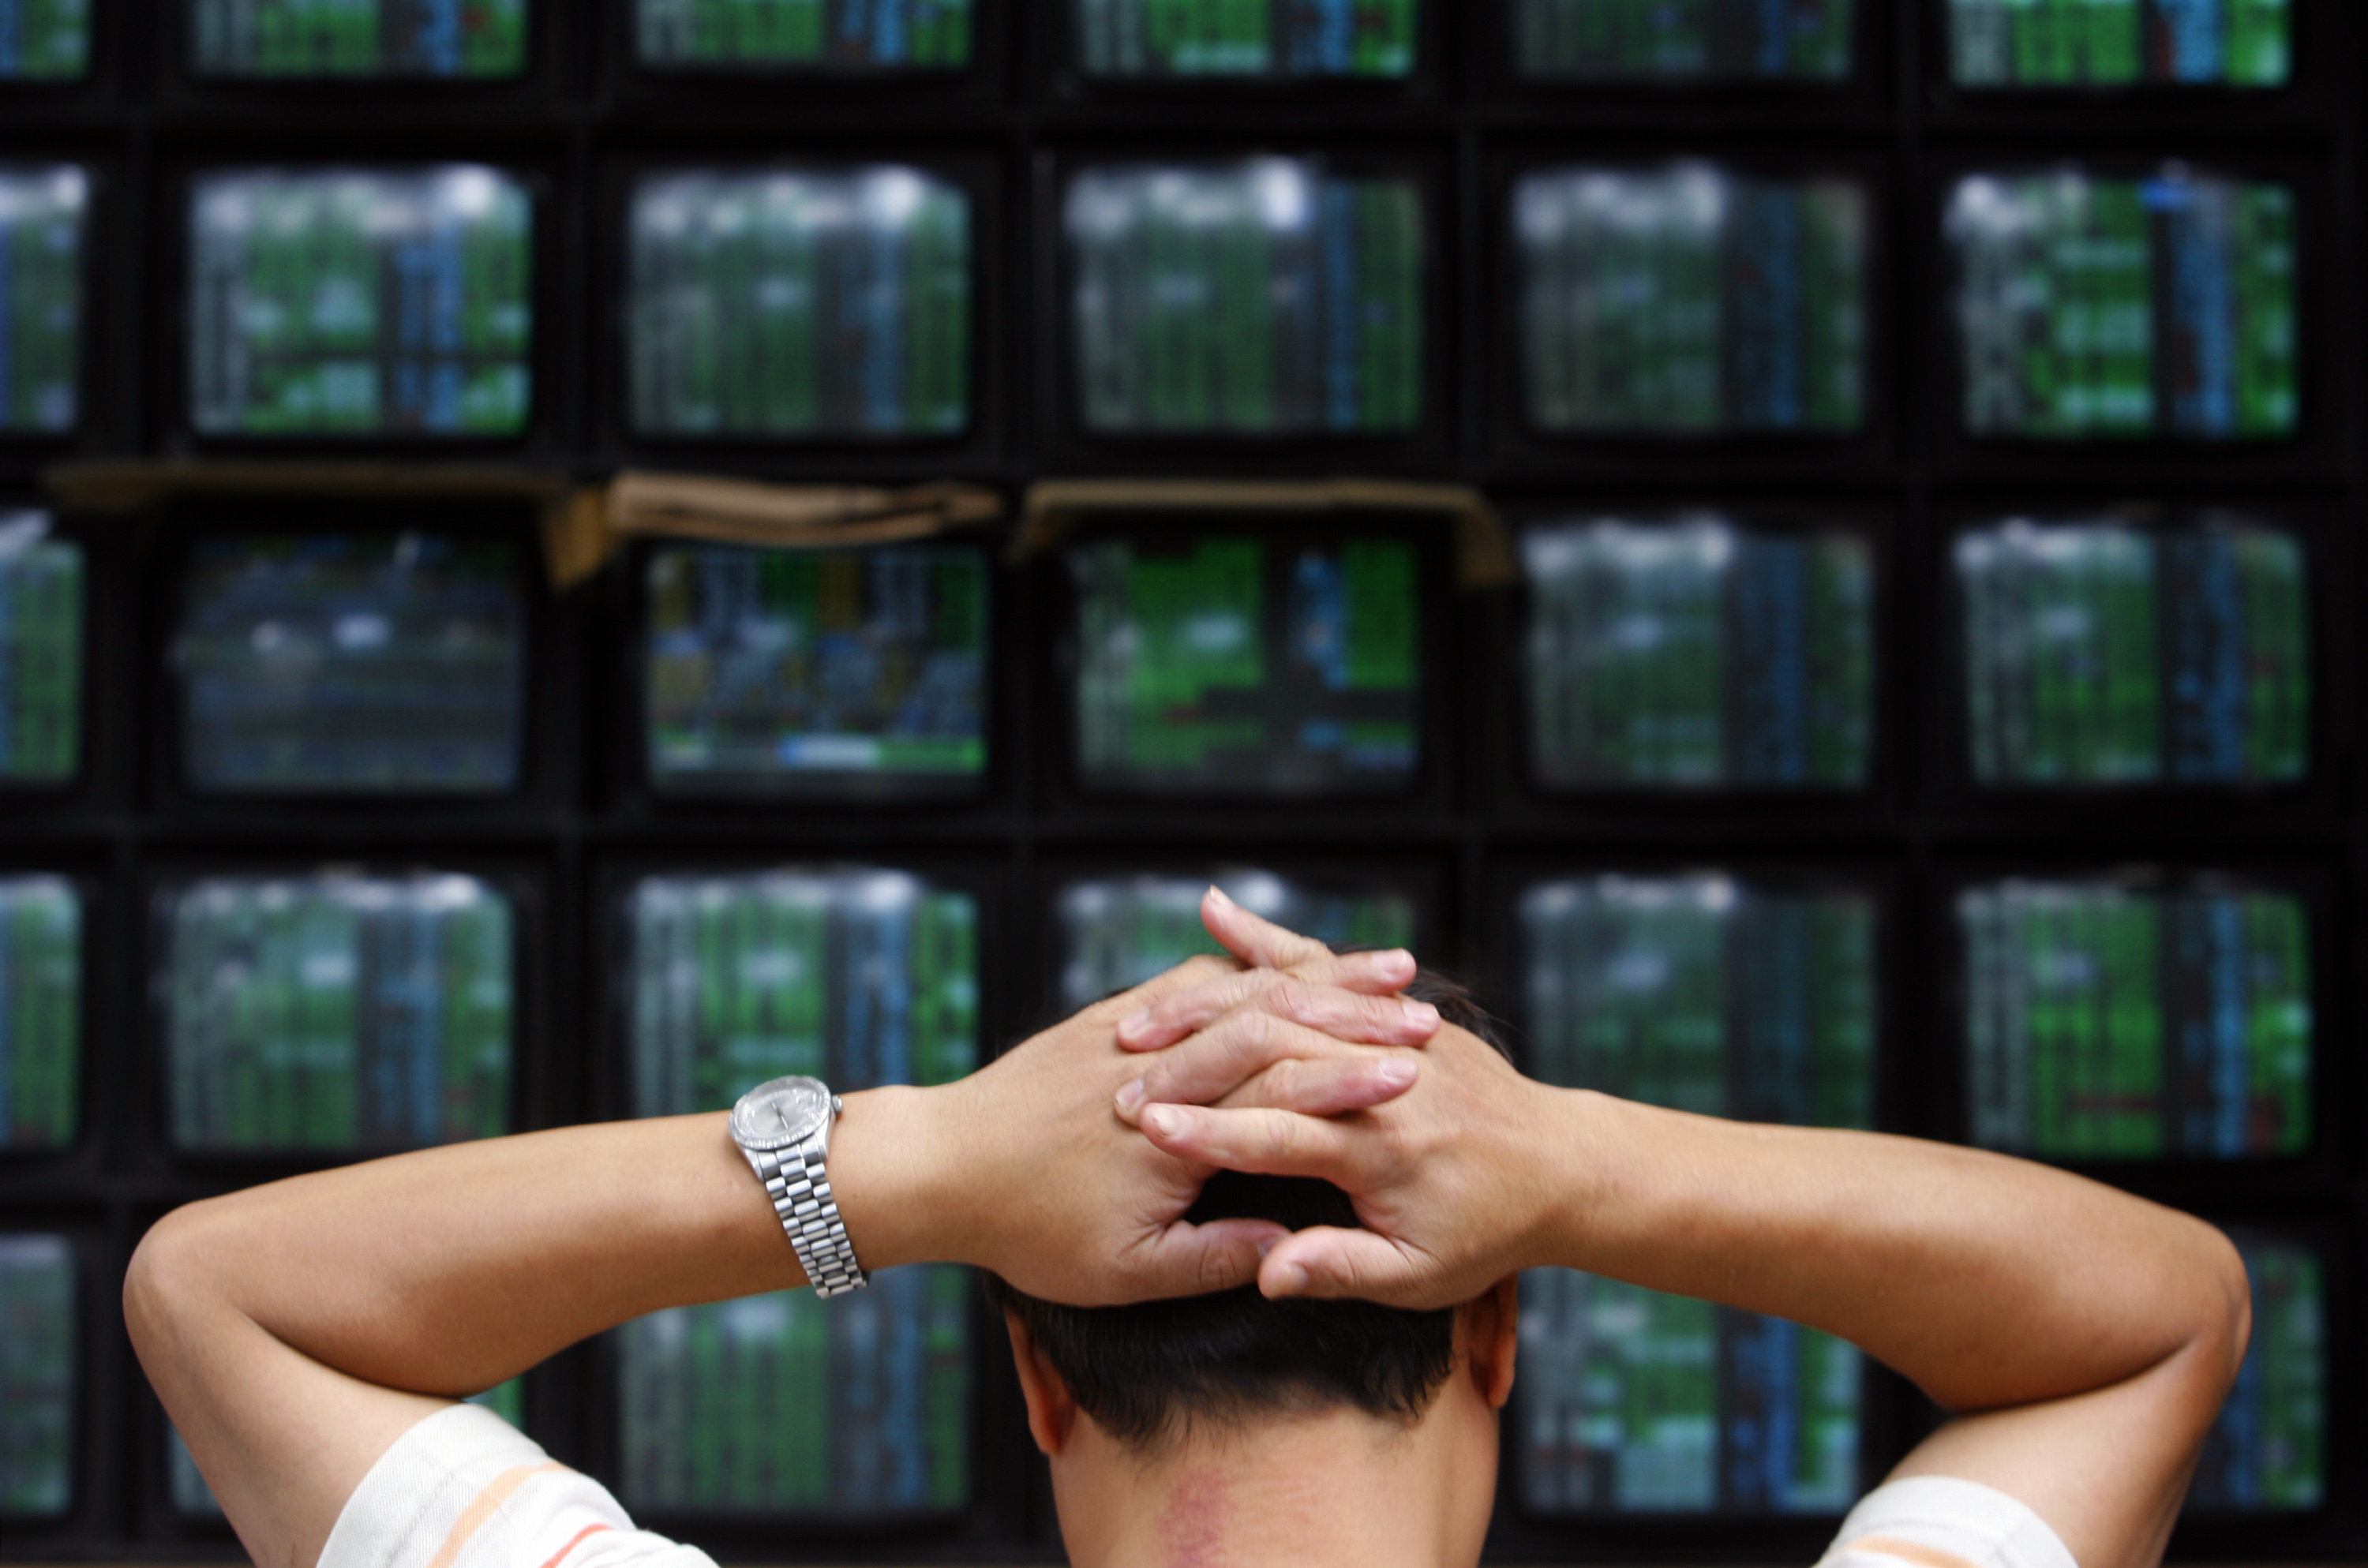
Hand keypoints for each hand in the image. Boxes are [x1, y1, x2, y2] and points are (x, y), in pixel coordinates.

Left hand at [873, 939, 1437, 1307]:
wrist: (939, 1163)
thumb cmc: (1032, 1231)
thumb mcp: (1126, 1270)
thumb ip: (1214, 1257)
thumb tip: (1289, 1255)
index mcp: (1176, 1129)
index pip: (1286, 1092)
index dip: (1358, 1083)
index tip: (1420, 1078)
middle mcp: (1162, 1060)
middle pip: (1280, 1021)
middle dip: (1359, 1015)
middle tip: (1429, 1016)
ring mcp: (1136, 1025)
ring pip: (1245, 986)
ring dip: (1319, 979)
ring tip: (1388, 974)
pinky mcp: (1114, 1013)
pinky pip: (1200, 975)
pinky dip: (1258, 969)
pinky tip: (1304, 971)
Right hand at [1126, 902, 1579, 1311]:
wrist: (1566, 1169)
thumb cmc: (1490, 1234)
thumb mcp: (1421, 1276)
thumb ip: (1342, 1267)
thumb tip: (1272, 1273)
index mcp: (1387, 1150)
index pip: (1283, 1133)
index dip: (1213, 1132)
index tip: (1148, 1128)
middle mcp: (1388, 1081)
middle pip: (1272, 1054)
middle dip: (1188, 1063)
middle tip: (1116, 1070)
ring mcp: (1392, 1036)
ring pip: (1293, 996)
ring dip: (1209, 1002)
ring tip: (1139, 1014)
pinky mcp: (1393, 1011)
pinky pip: (1324, 968)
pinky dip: (1269, 942)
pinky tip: (1215, 915)